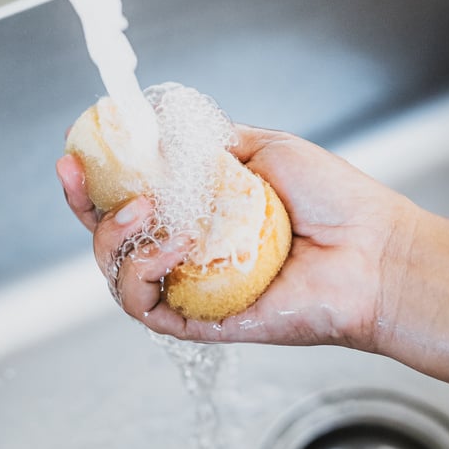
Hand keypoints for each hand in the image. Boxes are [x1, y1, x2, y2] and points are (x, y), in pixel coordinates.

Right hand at [56, 124, 416, 349]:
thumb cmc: (333, 201)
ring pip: (116, 274)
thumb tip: (164, 126)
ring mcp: (192, 288)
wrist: (374, 249)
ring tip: (145, 209)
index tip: (75, 154)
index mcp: (199, 214)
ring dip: (113, 237)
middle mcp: (189, 253)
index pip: (129, 201)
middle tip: (86, 176)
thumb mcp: (265, 149)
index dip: (95, 182)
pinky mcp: (202, 321)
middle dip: (85, 208)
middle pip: (109, 240)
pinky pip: (145, 306)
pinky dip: (144, 271)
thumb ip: (211, 141)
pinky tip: (175, 242)